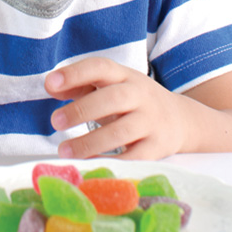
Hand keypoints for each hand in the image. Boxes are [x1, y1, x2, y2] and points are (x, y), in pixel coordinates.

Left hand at [45, 57, 187, 160]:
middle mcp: (140, 95)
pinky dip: (111, 162)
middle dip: (81, 110)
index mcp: (124, 76)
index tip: (50, 84)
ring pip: (121, 131)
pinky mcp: (157, 146)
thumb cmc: (133, 101)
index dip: (75, 73)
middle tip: (54, 121)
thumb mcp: (110, 86)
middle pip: (112, 98)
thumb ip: (80, 85)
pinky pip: (134, 157)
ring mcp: (151, 121)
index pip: (100, 67)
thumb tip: (50, 86)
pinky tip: (90, 164)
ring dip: (90, 142)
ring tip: (64, 151)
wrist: (181, 120)